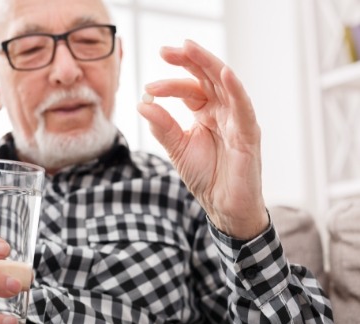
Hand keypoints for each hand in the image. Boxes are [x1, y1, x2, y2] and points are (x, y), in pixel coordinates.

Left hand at [138, 40, 268, 239]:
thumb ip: (163, 127)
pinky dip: (235, 89)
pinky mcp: (249, 134)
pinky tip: (223, 73)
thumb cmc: (206, 177)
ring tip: (189, 48)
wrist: (223, 207)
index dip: (169, 85)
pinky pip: (243, 108)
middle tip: (166, 50)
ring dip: (208, 64)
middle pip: (208, 77)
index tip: (148, 89)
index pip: (189, 89)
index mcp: (206, 113)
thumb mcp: (177, 149)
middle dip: (188, 61)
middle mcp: (223, 112)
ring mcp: (237, 120)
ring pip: (225, 84)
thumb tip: (143, 103)